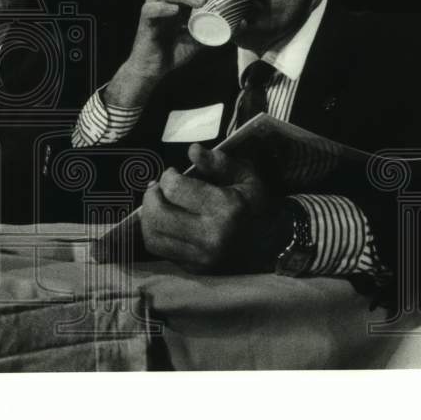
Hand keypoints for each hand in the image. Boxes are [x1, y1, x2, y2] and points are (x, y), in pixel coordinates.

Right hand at [105, 0, 219, 108]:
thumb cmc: (176, 48)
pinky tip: (175, 11)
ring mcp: (153, 6)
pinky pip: (151, 9)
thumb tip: (244, 23)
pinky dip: (163, 8)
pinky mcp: (145, 20)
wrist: (154, 67)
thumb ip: (219, 28)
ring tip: (200, 2)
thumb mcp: (202, 36)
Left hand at [139, 144, 275, 272]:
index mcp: (226, 209)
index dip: (167, 176)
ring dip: (147, 216)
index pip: (175, 189)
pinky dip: (154, 233)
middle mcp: (211, 236)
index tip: (172, 173)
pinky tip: (163, 221)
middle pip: (158, 215)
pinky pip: (160, 251)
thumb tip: (192, 150)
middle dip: (151, 196)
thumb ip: (218, 162)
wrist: (273, 244)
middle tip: (157, 188)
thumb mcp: (245, 176)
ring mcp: (201, 257)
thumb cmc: (255, 205)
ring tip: (157, 204)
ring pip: (153, 236)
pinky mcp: (194, 269)